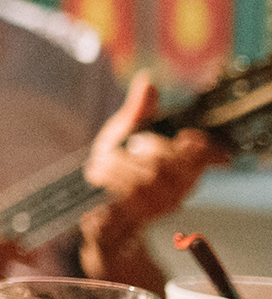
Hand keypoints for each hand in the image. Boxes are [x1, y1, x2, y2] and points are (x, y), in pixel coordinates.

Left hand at [85, 71, 222, 226]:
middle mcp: (178, 187)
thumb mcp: (124, 132)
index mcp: (183, 165)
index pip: (205, 152)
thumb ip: (139, 108)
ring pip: (148, 177)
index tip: (170, 138)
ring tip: (104, 163)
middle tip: (128, 148)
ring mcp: (160, 206)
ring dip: (119, 164)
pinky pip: (128, 195)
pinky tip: (99, 177)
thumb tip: (147, 79)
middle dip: (146, 149)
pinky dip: (109, 180)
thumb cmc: (114, 167)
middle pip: (172, 162)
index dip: (195, 144)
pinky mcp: (137, 218)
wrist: (94, 207)